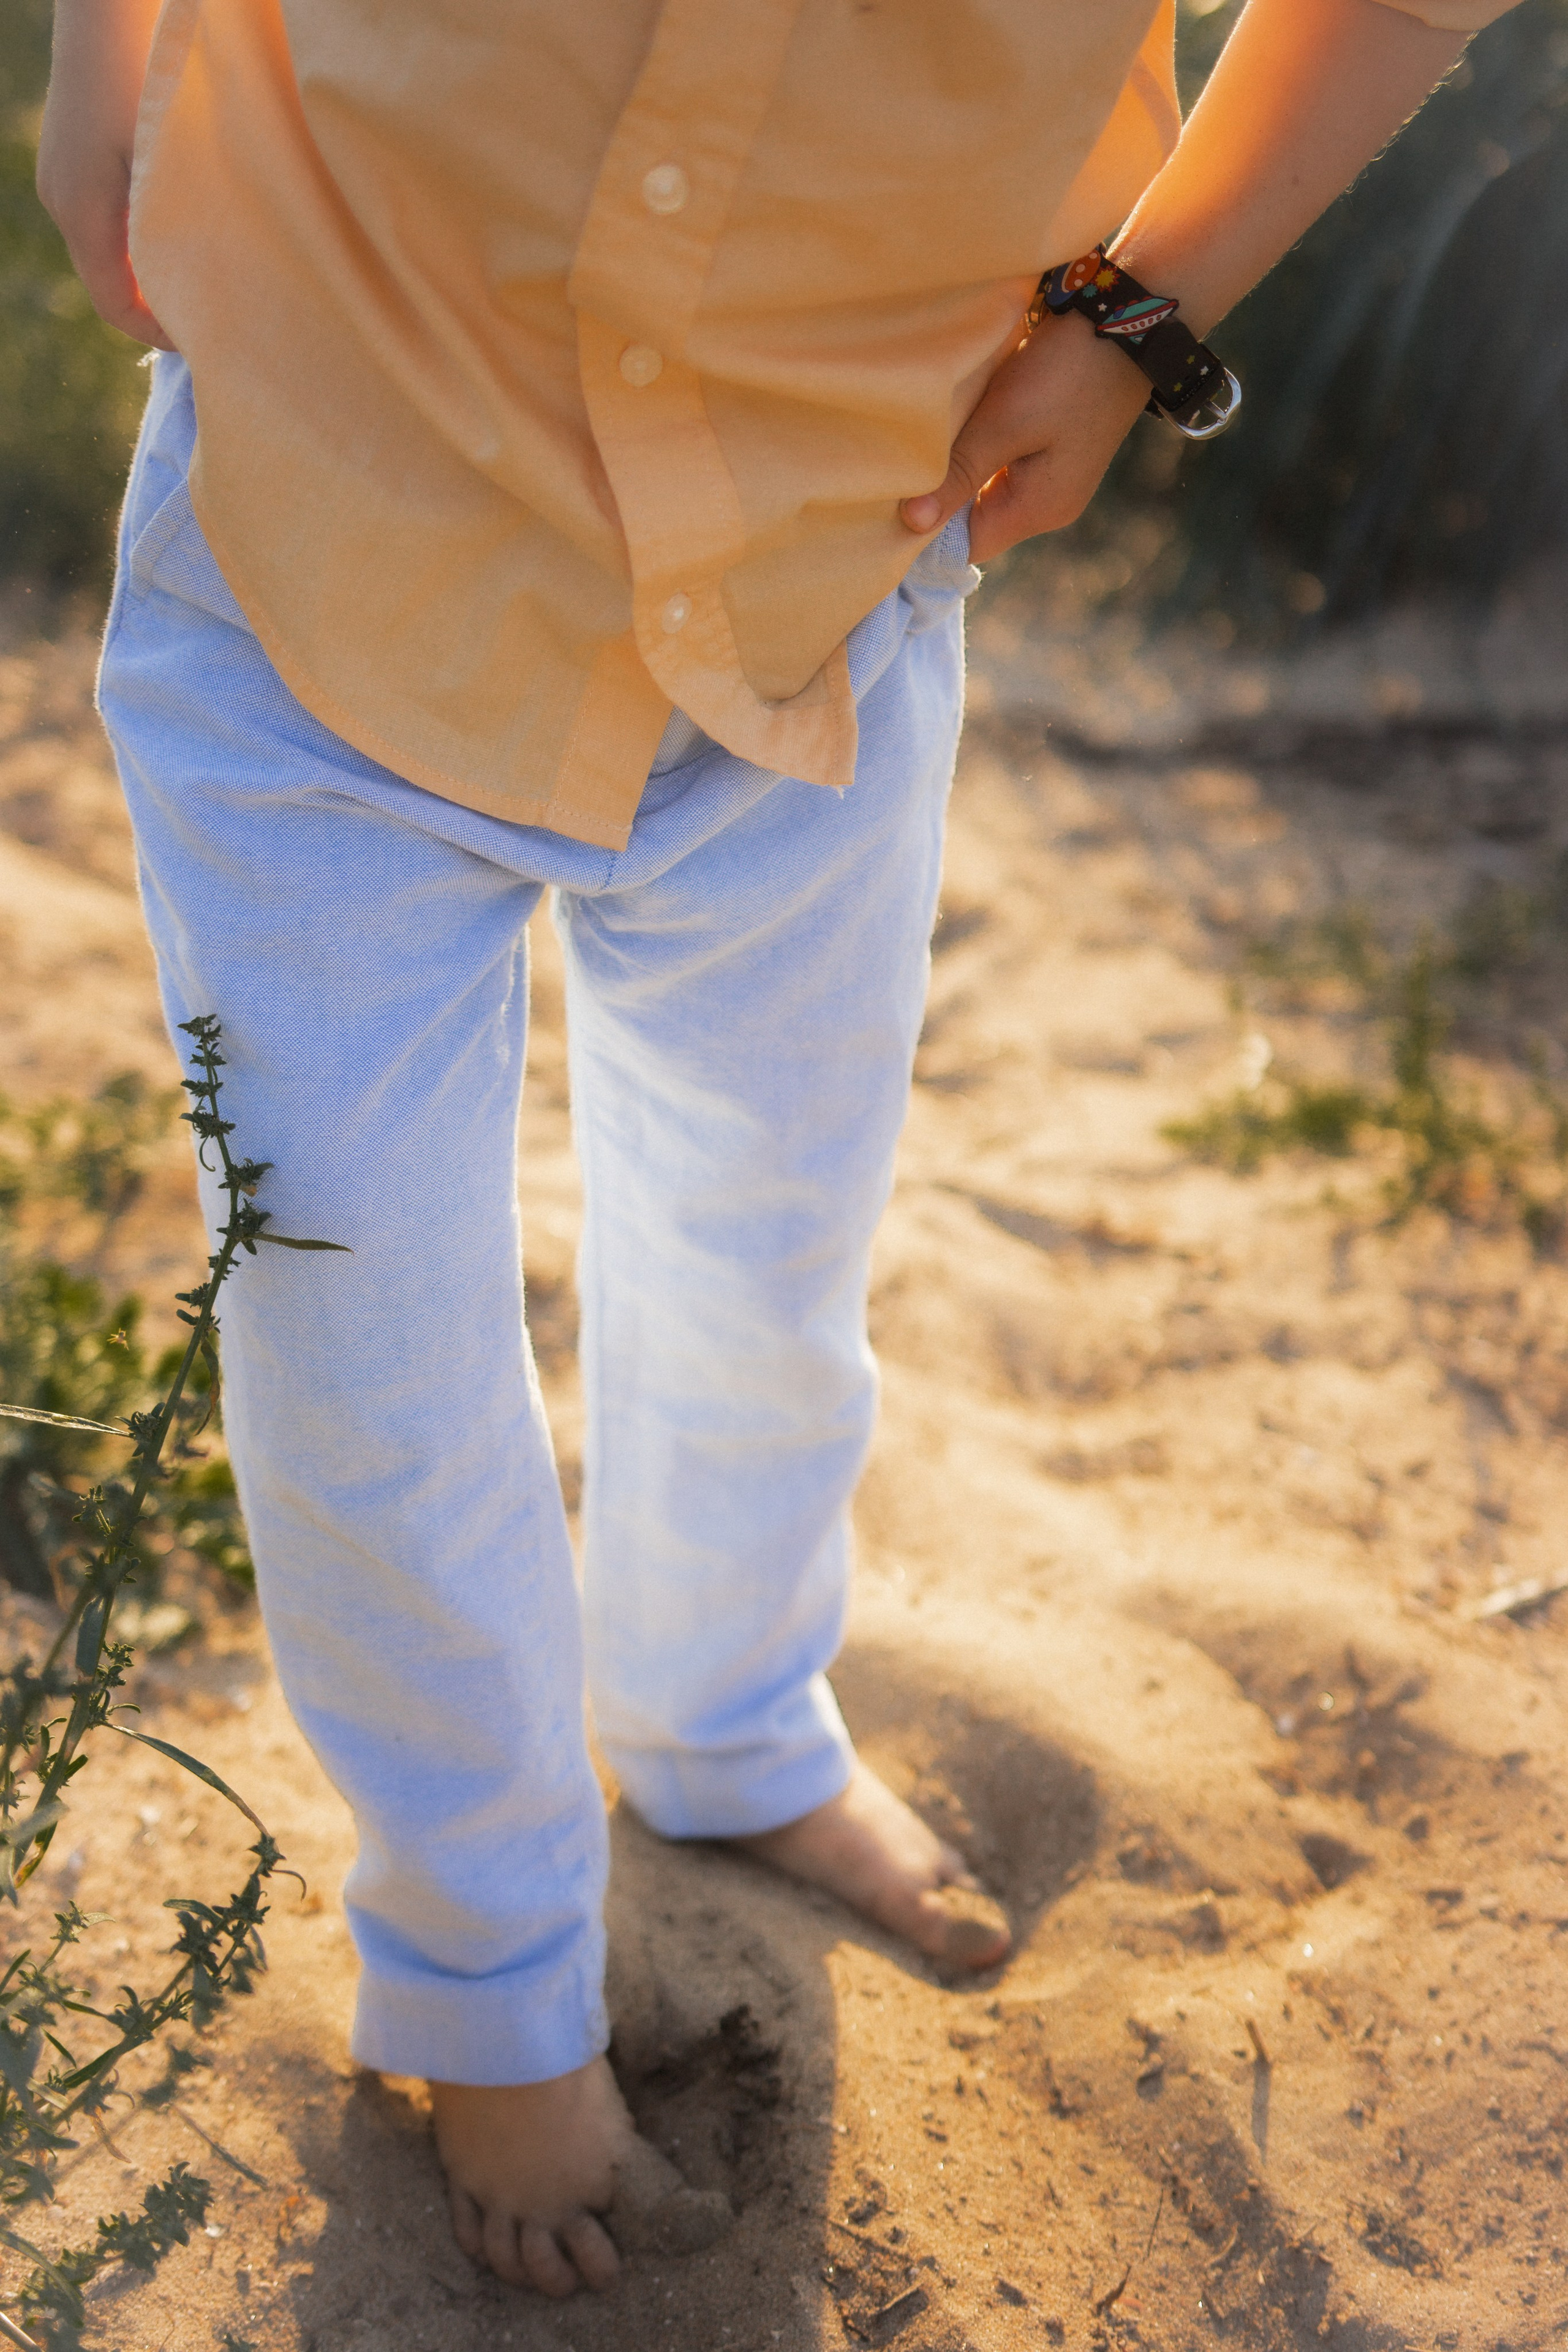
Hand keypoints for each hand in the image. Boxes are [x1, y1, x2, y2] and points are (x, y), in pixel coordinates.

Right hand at [36, 0, 173, 349]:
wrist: (107, 0)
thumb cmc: (146, 72)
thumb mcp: (171, 161)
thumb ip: (181, 227)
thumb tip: (206, 290)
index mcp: (83, 212)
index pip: (116, 305)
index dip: (159, 334)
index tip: (204, 343)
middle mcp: (62, 199)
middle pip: (110, 281)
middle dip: (158, 306)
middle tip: (213, 318)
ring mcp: (62, 174)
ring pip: (109, 248)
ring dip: (150, 269)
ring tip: (203, 277)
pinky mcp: (72, 153)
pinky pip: (106, 215)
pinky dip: (139, 235)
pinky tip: (178, 226)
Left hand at [900, 310, 1150, 561]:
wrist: (1127, 320)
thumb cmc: (1066, 373)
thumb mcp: (1003, 424)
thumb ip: (958, 475)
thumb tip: (911, 524)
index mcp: (1038, 510)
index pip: (966, 546)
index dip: (926, 532)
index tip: (887, 504)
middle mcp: (1048, 505)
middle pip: (975, 520)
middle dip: (939, 500)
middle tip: (893, 470)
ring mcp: (1054, 477)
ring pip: (986, 489)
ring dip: (957, 471)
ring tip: (918, 448)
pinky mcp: (1054, 448)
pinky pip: (1003, 463)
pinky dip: (978, 450)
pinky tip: (956, 429)